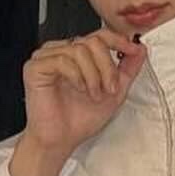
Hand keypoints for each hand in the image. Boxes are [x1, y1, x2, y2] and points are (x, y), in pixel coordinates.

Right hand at [22, 31, 147, 155]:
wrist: (61, 140)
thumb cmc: (80, 119)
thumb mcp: (115, 92)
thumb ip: (128, 69)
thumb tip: (140, 48)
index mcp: (78, 55)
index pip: (100, 35)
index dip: (118, 41)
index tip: (132, 51)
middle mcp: (62, 52)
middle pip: (92, 41)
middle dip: (107, 67)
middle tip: (109, 88)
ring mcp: (46, 58)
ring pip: (79, 50)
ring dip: (93, 75)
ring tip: (93, 94)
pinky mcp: (35, 67)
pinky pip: (62, 60)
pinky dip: (76, 76)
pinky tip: (78, 89)